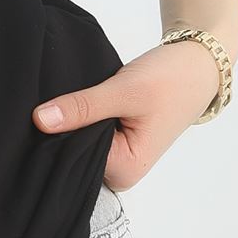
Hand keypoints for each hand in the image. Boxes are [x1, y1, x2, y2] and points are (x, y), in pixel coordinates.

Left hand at [32, 38, 221, 189]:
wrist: (198, 64)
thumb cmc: (171, 80)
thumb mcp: (124, 91)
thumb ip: (83, 107)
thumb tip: (40, 119)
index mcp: (125, 170)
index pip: (73, 159)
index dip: (56, 135)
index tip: (40, 113)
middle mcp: (120, 172)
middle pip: (73, 154)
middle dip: (62, 129)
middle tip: (48, 101)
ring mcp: (117, 158)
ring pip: (78, 142)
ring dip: (71, 122)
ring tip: (63, 99)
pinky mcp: (115, 143)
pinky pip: (86, 134)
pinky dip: (80, 118)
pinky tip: (74, 103)